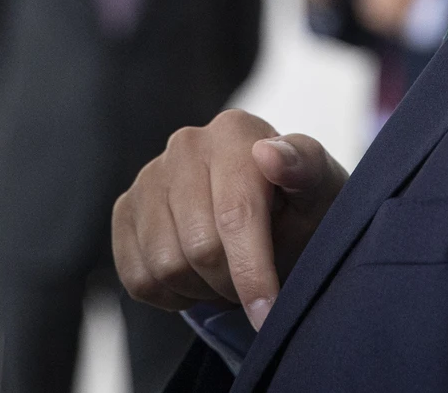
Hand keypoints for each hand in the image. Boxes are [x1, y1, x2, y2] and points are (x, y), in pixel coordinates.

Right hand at [113, 109, 347, 329]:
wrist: (276, 215)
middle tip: (255, 286)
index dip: (252, 273)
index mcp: (234, 132)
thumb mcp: (321, 190)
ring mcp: (149, 176)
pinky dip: (172, 296)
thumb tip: (272, 155)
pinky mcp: (126, 208)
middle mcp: (185, 145)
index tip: (268, 315)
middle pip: (199, 248)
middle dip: (233, 284)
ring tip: (227, 276)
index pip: (235, 214)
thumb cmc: (302, 207)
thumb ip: (307, 168)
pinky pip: (138, 277)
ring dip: (202, 290)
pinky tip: (198, 278)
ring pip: (165, 267)